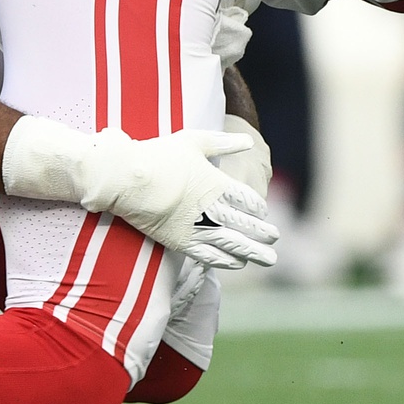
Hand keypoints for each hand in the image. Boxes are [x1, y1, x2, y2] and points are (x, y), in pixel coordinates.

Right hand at [3, 116, 279, 268]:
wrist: (126, 178)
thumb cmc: (158, 155)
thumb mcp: (193, 141)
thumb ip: (222, 142)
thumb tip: (248, 140)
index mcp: (217, 182)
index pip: (248, 200)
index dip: (258, 209)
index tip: (263, 213)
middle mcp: (212, 207)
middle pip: (246, 225)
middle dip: (263, 234)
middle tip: (276, 240)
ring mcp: (197, 227)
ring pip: (233, 244)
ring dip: (254, 253)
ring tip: (269, 261)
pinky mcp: (181, 241)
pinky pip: (210, 256)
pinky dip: (227, 261)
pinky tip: (237, 264)